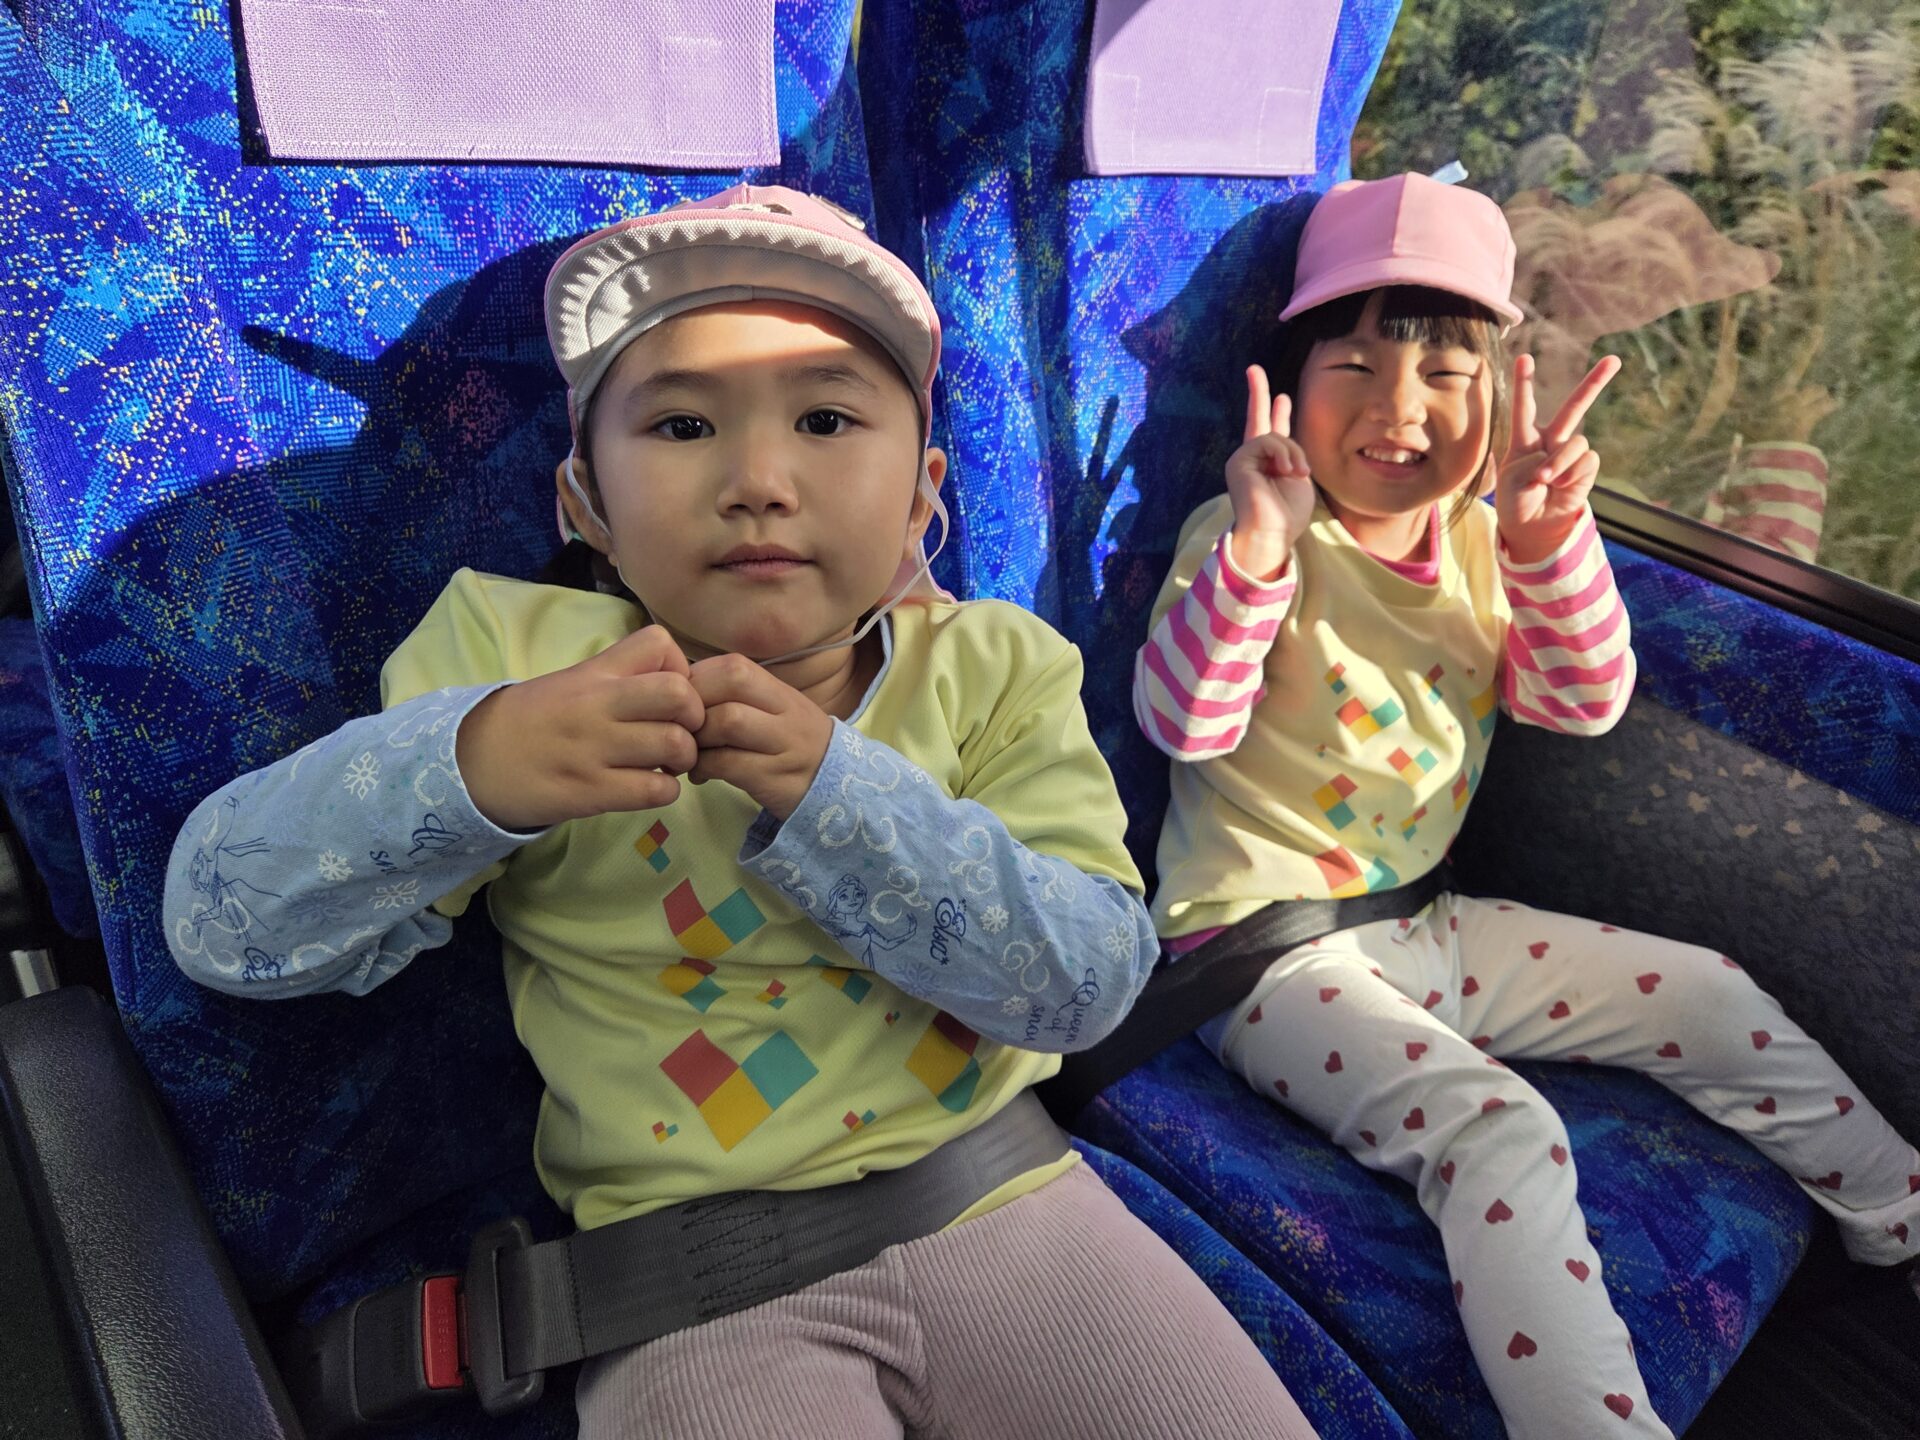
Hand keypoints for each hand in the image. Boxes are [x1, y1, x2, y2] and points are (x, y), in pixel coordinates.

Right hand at [456, 626, 703, 830]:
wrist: (473, 762)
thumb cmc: (533, 720)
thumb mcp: (574, 683)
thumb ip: (621, 677)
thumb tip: (679, 684)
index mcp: (595, 673)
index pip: (660, 644)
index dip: (680, 668)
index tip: (669, 693)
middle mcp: (598, 705)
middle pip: (680, 694)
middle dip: (695, 716)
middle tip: (682, 731)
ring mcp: (595, 749)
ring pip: (675, 745)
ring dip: (683, 758)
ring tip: (666, 763)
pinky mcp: (591, 792)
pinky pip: (655, 790)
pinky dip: (664, 791)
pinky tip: (647, 787)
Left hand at [687, 654, 835, 822]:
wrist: (840, 788)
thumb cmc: (792, 746)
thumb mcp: (774, 714)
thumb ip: (737, 699)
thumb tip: (682, 692)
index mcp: (779, 692)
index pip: (734, 666)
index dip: (698, 679)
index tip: (681, 704)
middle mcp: (786, 712)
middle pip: (732, 682)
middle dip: (693, 702)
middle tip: (677, 725)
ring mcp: (784, 745)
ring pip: (728, 721)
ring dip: (695, 736)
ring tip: (687, 752)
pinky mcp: (776, 779)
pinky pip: (728, 765)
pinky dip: (703, 768)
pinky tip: (700, 774)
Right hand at [1223, 365, 1316, 581]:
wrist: (1272, 534)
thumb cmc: (1288, 513)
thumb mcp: (1298, 477)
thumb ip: (1292, 452)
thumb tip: (1282, 430)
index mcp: (1270, 464)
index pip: (1271, 432)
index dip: (1275, 412)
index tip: (1280, 396)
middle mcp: (1253, 458)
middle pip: (1256, 419)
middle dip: (1258, 392)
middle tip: (1254, 369)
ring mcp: (1243, 458)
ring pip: (1275, 435)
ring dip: (1293, 453)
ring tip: (1297, 473)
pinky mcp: (1239, 460)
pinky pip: (1268, 441)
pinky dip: (1283, 454)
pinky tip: (1288, 471)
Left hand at [1496, 353, 1620, 562]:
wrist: (1531, 527)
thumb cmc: (1516, 501)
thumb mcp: (1512, 480)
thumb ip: (1534, 461)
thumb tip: (1563, 457)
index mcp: (1526, 439)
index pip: (1525, 408)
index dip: (1525, 383)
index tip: (1525, 357)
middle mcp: (1551, 441)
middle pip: (1574, 407)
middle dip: (1595, 383)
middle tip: (1615, 360)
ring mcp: (1570, 454)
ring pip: (1576, 443)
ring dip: (1559, 463)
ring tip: (1545, 481)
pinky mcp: (1586, 469)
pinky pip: (1585, 462)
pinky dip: (1570, 474)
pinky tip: (1560, 486)